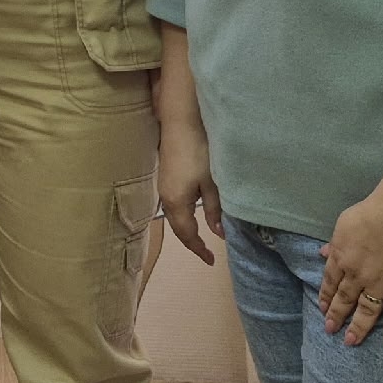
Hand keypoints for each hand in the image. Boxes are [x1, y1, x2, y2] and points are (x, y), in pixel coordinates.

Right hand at [157, 121, 224, 263]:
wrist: (180, 122)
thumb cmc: (198, 152)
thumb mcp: (212, 182)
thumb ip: (215, 209)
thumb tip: (219, 232)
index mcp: (176, 203)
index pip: (187, 234)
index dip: (199, 249)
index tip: (211, 260)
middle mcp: (166, 197)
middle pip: (178, 227)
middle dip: (191, 241)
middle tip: (207, 252)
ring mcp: (164, 186)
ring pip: (175, 216)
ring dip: (187, 228)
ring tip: (202, 235)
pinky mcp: (166, 175)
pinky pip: (174, 204)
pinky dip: (184, 215)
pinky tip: (194, 212)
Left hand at [318, 196, 382, 346]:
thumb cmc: (371, 213)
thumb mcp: (343, 224)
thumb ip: (334, 243)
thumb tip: (323, 253)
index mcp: (341, 258)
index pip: (331, 283)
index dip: (326, 297)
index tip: (322, 309)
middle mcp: (357, 276)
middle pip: (344, 299)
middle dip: (336, 316)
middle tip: (330, 330)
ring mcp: (381, 285)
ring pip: (366, 311)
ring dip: (358, 327)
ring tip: (351, 341)